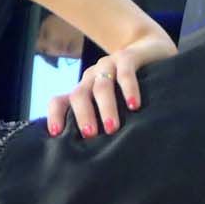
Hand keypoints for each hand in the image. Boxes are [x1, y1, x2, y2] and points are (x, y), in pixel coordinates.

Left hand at [46, 36, 172, 137]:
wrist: (149, 48)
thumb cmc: (128, 87)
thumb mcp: (112, 102)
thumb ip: (101, 120)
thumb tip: (96, 155)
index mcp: (83, 90)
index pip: (60, 101)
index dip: (55, 115)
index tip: (57, 134)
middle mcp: (91, 78)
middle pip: (79, 95)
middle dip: (84, 115)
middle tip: (90, 135)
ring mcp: (108, 65)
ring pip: (101, 85)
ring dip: (105, 107)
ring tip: (112, 128)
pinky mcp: (128, 57)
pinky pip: (125, 72)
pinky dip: (128, 88)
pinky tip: (134, 105)